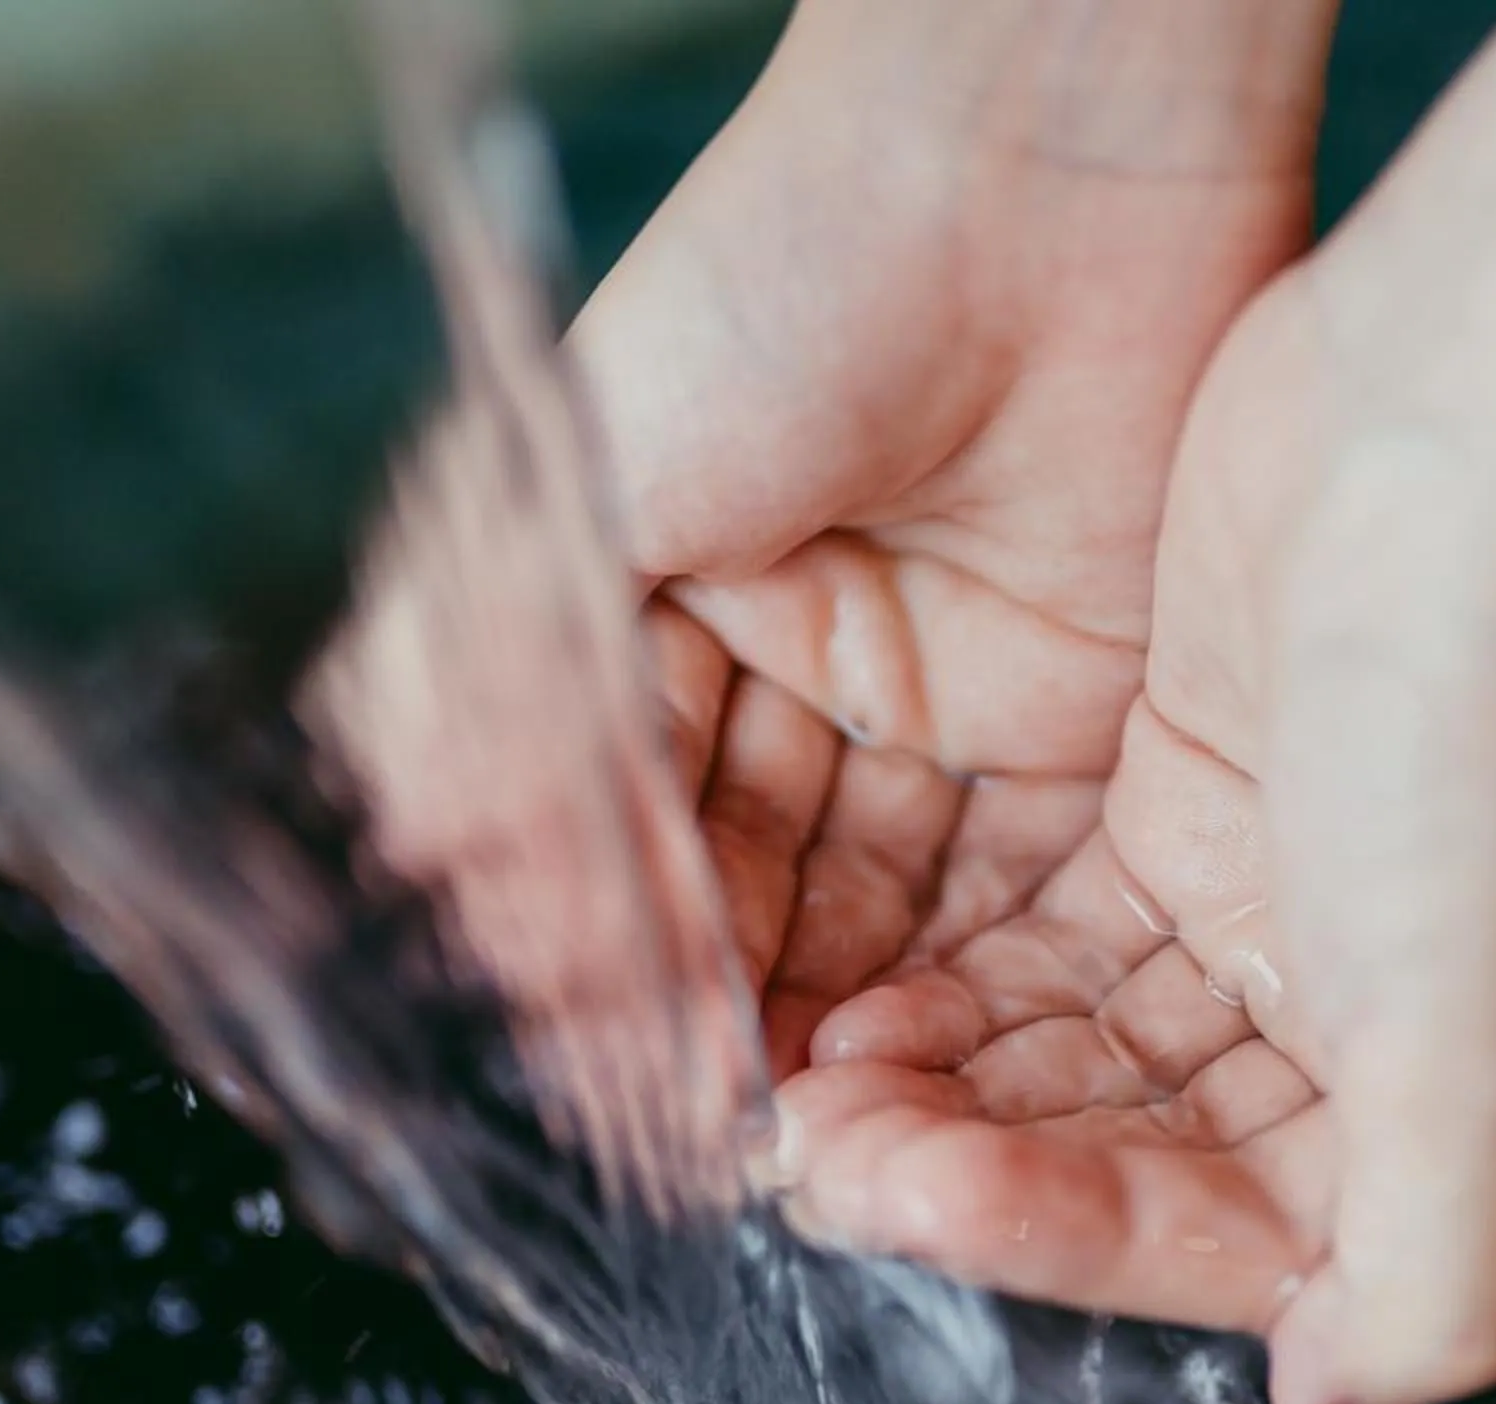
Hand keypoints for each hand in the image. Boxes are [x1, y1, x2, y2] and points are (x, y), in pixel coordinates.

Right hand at [315, 0, 1337, 1087]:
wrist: (1041, 179)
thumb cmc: (786, 288)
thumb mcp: (583, 482)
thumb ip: (499, 683)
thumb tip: (424, 871)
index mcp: (653, 613)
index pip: (612, 824)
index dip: (600, 942)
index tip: (587, 1053)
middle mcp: (788, 678)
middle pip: (738, 890)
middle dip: (712, 1009)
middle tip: (691, 1130)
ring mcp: (932, 710)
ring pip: (864, 912)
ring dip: (822, 1022)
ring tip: (787, 1132)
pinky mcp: (1071, 723)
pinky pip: (1000, 890)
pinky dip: (948, 979)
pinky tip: (902, 1064)